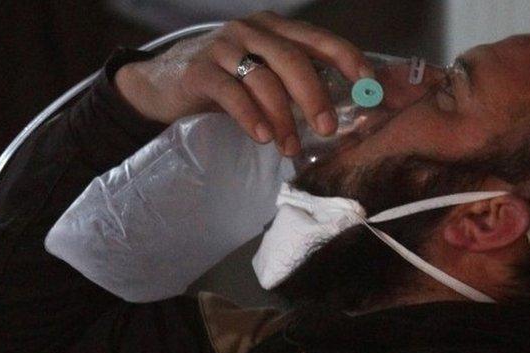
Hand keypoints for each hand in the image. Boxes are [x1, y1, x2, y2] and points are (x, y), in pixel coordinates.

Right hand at [114, 11, 372, 156]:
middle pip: (293, 59)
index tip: (369, 85)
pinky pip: (232, 93)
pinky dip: (251, 116)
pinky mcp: (199, 69)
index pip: (318, 39)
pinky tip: (262, 137)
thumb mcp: (262, 76)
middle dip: (315, 96)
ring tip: (290, 148)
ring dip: (283, 118)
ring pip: (264, 79)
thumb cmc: (222, 83)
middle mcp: (251, 30)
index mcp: (274, 28)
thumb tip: (337, 114)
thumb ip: (294, 84)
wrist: (160, 84)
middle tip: (329, 128)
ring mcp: (223, 46)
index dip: (347, 59)